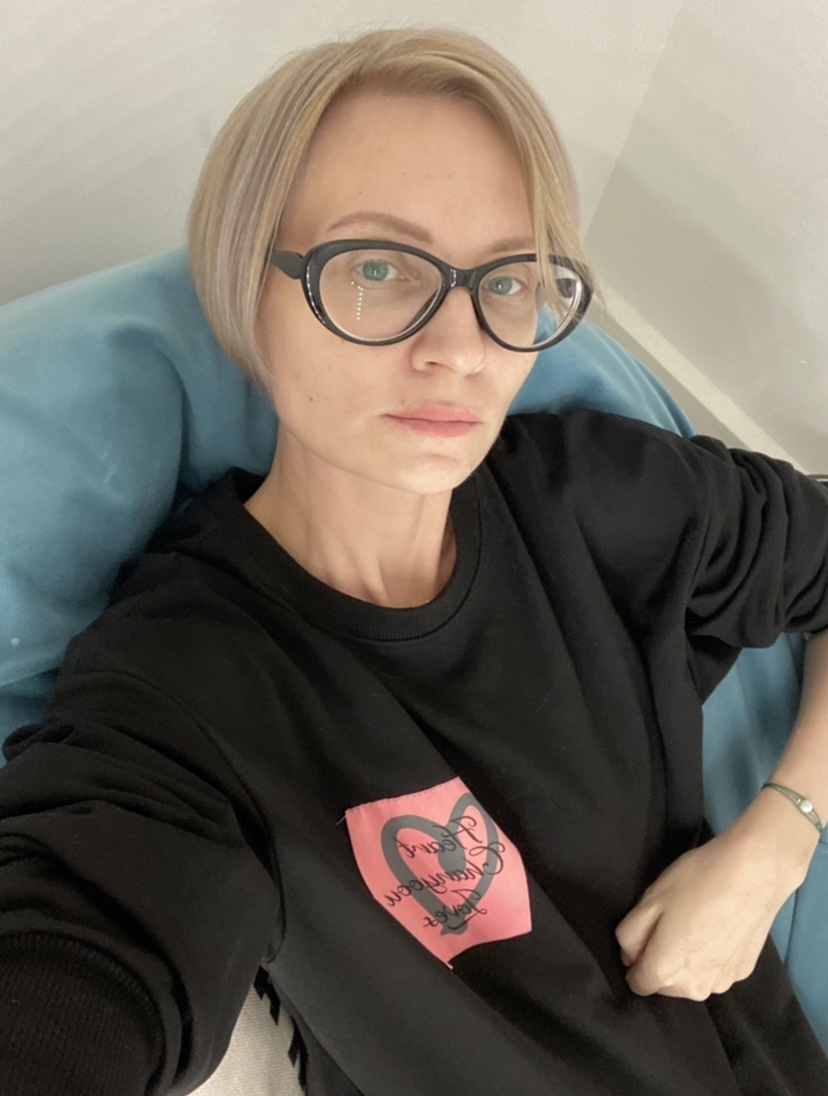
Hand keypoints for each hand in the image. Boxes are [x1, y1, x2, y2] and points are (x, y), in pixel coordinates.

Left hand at [615, 795, 816, 1000]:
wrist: (754, 873)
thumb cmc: (695, 882)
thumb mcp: (649, 900)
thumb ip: (630, 935)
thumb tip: (629, 956)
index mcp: (666, 972)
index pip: (638, 983)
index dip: (635, 959)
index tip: (644, 935)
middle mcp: (694, 988)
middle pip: (665, 984)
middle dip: (661, 960)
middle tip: (671, 922)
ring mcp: (722, 983)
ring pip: (691, 979)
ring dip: (687, 961)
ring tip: (696, 923)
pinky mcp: (743, 972)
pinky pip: (714, 971)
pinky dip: (710, 957)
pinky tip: (718, 927)